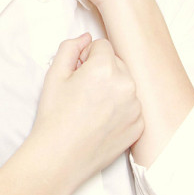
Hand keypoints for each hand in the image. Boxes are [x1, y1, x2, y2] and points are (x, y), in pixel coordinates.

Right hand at [31, 33, 143, 192]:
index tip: (78, 72)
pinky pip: (132, 107)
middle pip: (117, 63)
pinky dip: (121, 110)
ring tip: (92, 108)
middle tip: (83, 91)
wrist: (60, 156)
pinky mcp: (139, 126)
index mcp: (105, 68)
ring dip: (113, 89)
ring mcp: (136, 107)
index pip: (102, 45)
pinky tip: (102, 121)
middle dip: (102, 71)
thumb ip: (70, 47)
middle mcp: (126, 85)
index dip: (87, 57)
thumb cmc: (55, 116)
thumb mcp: (54, 74)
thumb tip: (86, 38)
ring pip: (126, 85)